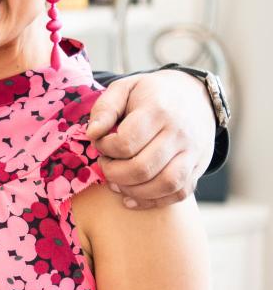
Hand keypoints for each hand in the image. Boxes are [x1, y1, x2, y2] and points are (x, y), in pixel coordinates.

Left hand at [85, 70, 214, 208]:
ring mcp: (192, 153)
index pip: (126, 142)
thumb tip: (92, 133)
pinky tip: (132, 197)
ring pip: (164, 185)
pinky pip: (178, 193)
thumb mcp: (125, 87)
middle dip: (114, 173)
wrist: (195, 95)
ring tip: (116, 182)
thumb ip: (105, 108)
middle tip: (105, 165)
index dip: (105, 148)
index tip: (100, 143)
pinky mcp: (198, 167)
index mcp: (158, 110)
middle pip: (142, 168)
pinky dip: (153, 201)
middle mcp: (179, 133)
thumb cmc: (151, 93)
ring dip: (132, 191)